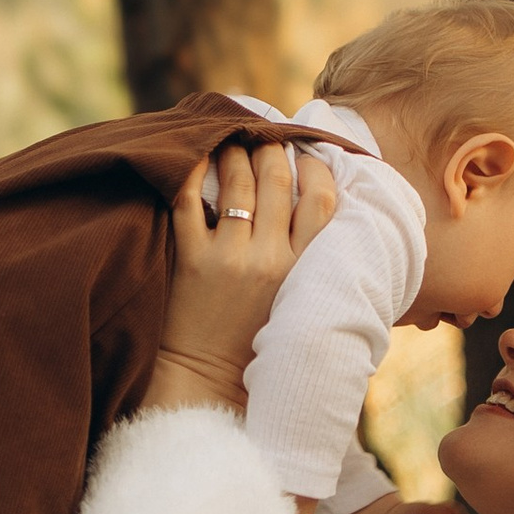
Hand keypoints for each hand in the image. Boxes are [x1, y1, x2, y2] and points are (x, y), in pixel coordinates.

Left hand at [146, 136, 338, 410]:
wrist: (207, 377)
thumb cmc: (255, 338)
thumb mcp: (298, 300)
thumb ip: (312, 260)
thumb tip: (325, 208)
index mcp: (303, 269)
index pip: (321, 199)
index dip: (314, 166)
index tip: (304, 153)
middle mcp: (270, 259)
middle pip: (277, 179)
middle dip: (270, 147)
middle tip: (262, 136)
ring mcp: (229, 258)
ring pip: (236, 181)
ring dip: (234, 151)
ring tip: (230, 140)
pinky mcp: (191, 260)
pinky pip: (188, 200)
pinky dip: (190, 170)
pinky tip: (193, 155)